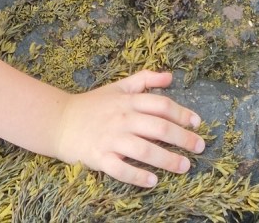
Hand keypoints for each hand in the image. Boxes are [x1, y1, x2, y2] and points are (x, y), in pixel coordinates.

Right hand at [53, 70, 204, 185]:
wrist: (59, 121)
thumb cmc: (93, 104)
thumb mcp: (119, 86)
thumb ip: (145, 79)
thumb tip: (171, 77)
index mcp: (128, 101)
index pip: (161, 105)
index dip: (182, 113)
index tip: (197, 123)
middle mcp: (122, 119)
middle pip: (158, 128)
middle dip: (182, 138)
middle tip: (199, 147)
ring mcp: (111, 139)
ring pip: (144, 150)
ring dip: (167, 159)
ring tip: (184, 166)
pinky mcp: (99, 158)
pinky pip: (121, 170)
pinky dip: (137, 176)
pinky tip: (153, 180)